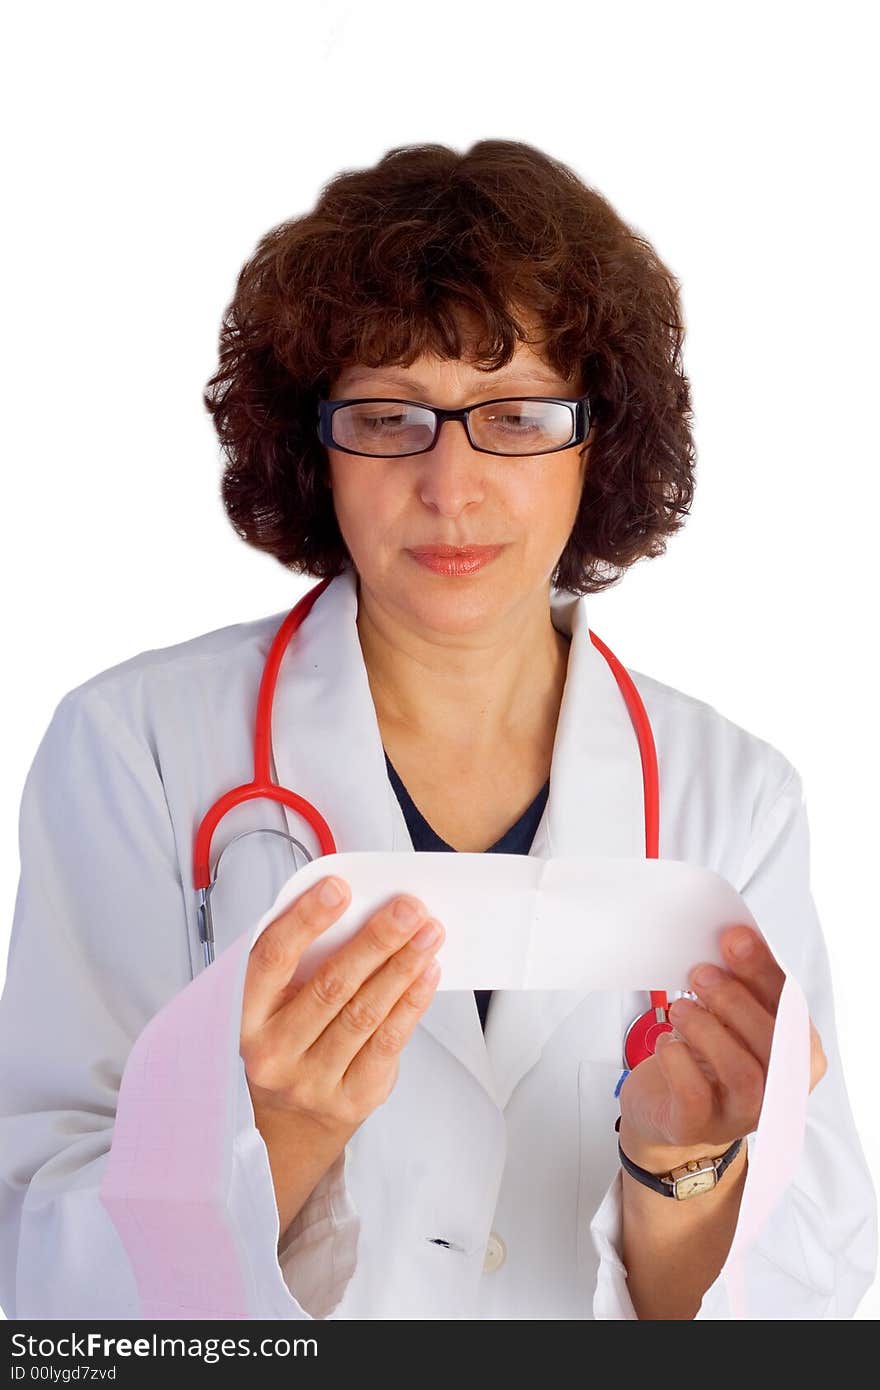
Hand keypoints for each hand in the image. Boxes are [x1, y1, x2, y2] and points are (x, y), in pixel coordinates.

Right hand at [240, 874, 444, 1142]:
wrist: (285, 1125)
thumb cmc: (280, 1044)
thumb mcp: (266, 1004)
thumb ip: (295, 961)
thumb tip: (352, 911)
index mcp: (243, 1017)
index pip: (272, 959)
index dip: (305, 920)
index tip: (338, 889)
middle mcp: (272, 1052)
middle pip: (330, 986)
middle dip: (375, 941)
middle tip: (407, 909)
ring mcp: (311, 1080)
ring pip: (364, 1013)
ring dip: (402, 967)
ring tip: (427, 934)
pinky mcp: (350, 1098)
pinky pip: (388, 1043)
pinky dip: (411, 1003)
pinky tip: (426, 974)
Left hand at [618, 924, 826, 1168]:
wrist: (665, 1109)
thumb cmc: (705, 1057)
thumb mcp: (730, 1020)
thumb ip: (741, 987)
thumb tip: (736, 941)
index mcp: (795, 1056)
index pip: (793, 1011)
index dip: (765, 973)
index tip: (735, 938)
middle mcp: (777, 1091)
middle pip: (773, 1043)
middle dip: (734, 998)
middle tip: (700, 973)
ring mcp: (739, 1116)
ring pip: (742, 1073)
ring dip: (707, 1028)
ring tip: (680, 1009)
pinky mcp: (697, 1126)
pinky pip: (695, 1094)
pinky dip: (677, 1058)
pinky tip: (668, 1042)